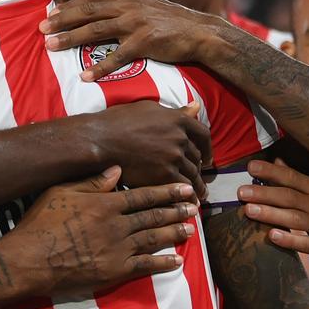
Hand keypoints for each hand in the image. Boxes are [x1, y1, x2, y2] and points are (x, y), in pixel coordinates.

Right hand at [8, 166, 197, 294]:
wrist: (29, 259)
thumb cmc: (41, 223)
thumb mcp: (62, 192)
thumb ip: (92, 182)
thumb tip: (118, 169)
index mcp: (106, 203)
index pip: (144, 195)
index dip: (167, 192)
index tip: (185, 189)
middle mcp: (117, 225)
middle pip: (153, 216)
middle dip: (176, 211)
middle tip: (196, 207)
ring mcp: (117, 249)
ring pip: (153, 238)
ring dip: (174, 233)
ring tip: (191, 230)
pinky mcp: (114, 271)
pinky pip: (144, 266)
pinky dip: (162, 263)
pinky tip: (176, 261)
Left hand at [41, 0, 222, 80]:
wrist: (199, 31)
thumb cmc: (170, 21)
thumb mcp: (145, 5)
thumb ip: (124, 6)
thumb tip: (100, 12)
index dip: (68, 5)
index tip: (49, 13)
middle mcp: (128, 6)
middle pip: (87, 11)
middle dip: (61, 20)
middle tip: (40, 29)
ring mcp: (135, 24)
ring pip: (95, 31)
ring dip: (70, 39)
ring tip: (51, 47)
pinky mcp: (144, 43)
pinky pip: (116, 57)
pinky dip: (99, 67)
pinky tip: (85, 76)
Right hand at [82, 101, 211, 197]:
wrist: (101, 140)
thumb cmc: (119, 122)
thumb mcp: (150, 110)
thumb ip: (175, 112)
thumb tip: (196, 107)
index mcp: (178, 120)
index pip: (203, 135)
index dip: (207, 148)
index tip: (207, 158)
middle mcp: (180, 138)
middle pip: (197, 157)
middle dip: (199, 169)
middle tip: (198, 178)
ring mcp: (174, 157)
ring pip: (193, 174)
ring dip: (197, 186)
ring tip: (198, 195)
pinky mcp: (164, 175)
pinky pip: (183, 187)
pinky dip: (188, 196)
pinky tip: (188, 202)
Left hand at [238, 159, 308, 265]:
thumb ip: (304, 177)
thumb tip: (277, 161)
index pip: (293, 177)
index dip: (271, 171)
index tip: (251, 166)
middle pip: (289, 197)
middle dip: (263, 192)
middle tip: (240, 190)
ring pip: (293, 219)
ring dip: (270, 214)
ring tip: (248, 210)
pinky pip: (306, 244)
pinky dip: (289, 240)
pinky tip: (272, 236)